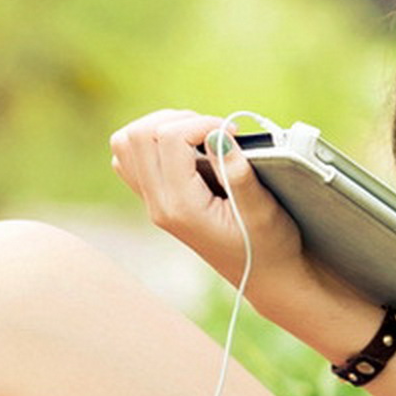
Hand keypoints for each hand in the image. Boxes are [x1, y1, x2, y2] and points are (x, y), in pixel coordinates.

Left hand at [105, 108, 310, 306]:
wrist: (262, 275)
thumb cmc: (270, 244)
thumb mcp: (263, 210)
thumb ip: (240, 174)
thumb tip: (217, 136)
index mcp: (182, 207)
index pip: (169, 138)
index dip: (202, 122)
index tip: (234, 132)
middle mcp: (158, 205)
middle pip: (137, 136)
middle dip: (177, 120)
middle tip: (212, 131)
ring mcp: (151, 203)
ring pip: (126, 144)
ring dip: (161, 126)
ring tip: (198, 135)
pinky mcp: (154, 199)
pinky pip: (130, 159)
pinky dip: (153, 142)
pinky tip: (186, 149)